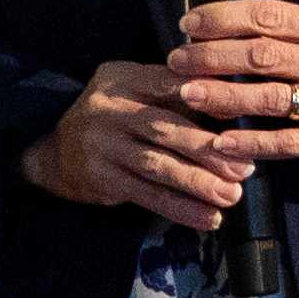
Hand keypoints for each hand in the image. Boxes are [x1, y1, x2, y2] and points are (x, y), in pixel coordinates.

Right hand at [20, 60, 257, 230]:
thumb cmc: (113, 118)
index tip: (241, 116)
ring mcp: (101, 145)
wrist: (54, 152)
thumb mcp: (134, 91)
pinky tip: (207, 219)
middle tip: (244, 168)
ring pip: (157, 165)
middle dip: (208, 150)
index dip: (206, 100)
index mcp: (122, 78)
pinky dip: (180, 209)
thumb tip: (234, 108)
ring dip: (198, 183)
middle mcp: (108, 108)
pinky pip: (147, 196)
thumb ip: (175, 95)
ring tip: (231, 196)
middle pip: (165, 128)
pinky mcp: (101, 178)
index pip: (169, 84)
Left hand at [168, 0, 298, 167]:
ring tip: (187, 92)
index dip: (224, 18)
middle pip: (261, 54)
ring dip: (223, 95)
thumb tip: (241, 23)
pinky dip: (252, 142)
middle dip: (212, 55)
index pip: (269, 16)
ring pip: (269, 97)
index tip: (190, 23)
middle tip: (176, 59)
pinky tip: (222, 141)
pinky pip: (288, 142)